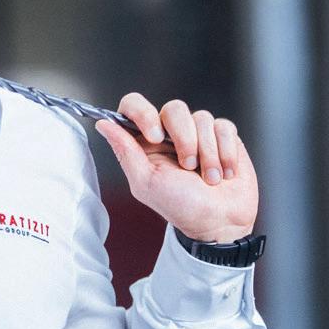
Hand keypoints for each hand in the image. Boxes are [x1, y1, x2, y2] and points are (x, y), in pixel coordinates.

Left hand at [95, 93, 259, 244]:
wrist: (220, 222)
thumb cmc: (182, 207)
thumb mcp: (146, 183)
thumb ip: (125, 151)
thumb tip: (103, 124)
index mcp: (146, 144)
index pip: (134, 106)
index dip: (143, 113)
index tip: (155, 137)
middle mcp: (171, 134)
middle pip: (174, 108)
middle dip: (184, 139)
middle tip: (187, 166)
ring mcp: (198, 134)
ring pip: (202, 118)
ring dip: (208, 153)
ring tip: (209, 178)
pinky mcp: (223, 136)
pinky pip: (224, 127)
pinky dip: (226, 152)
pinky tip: (225, 172)